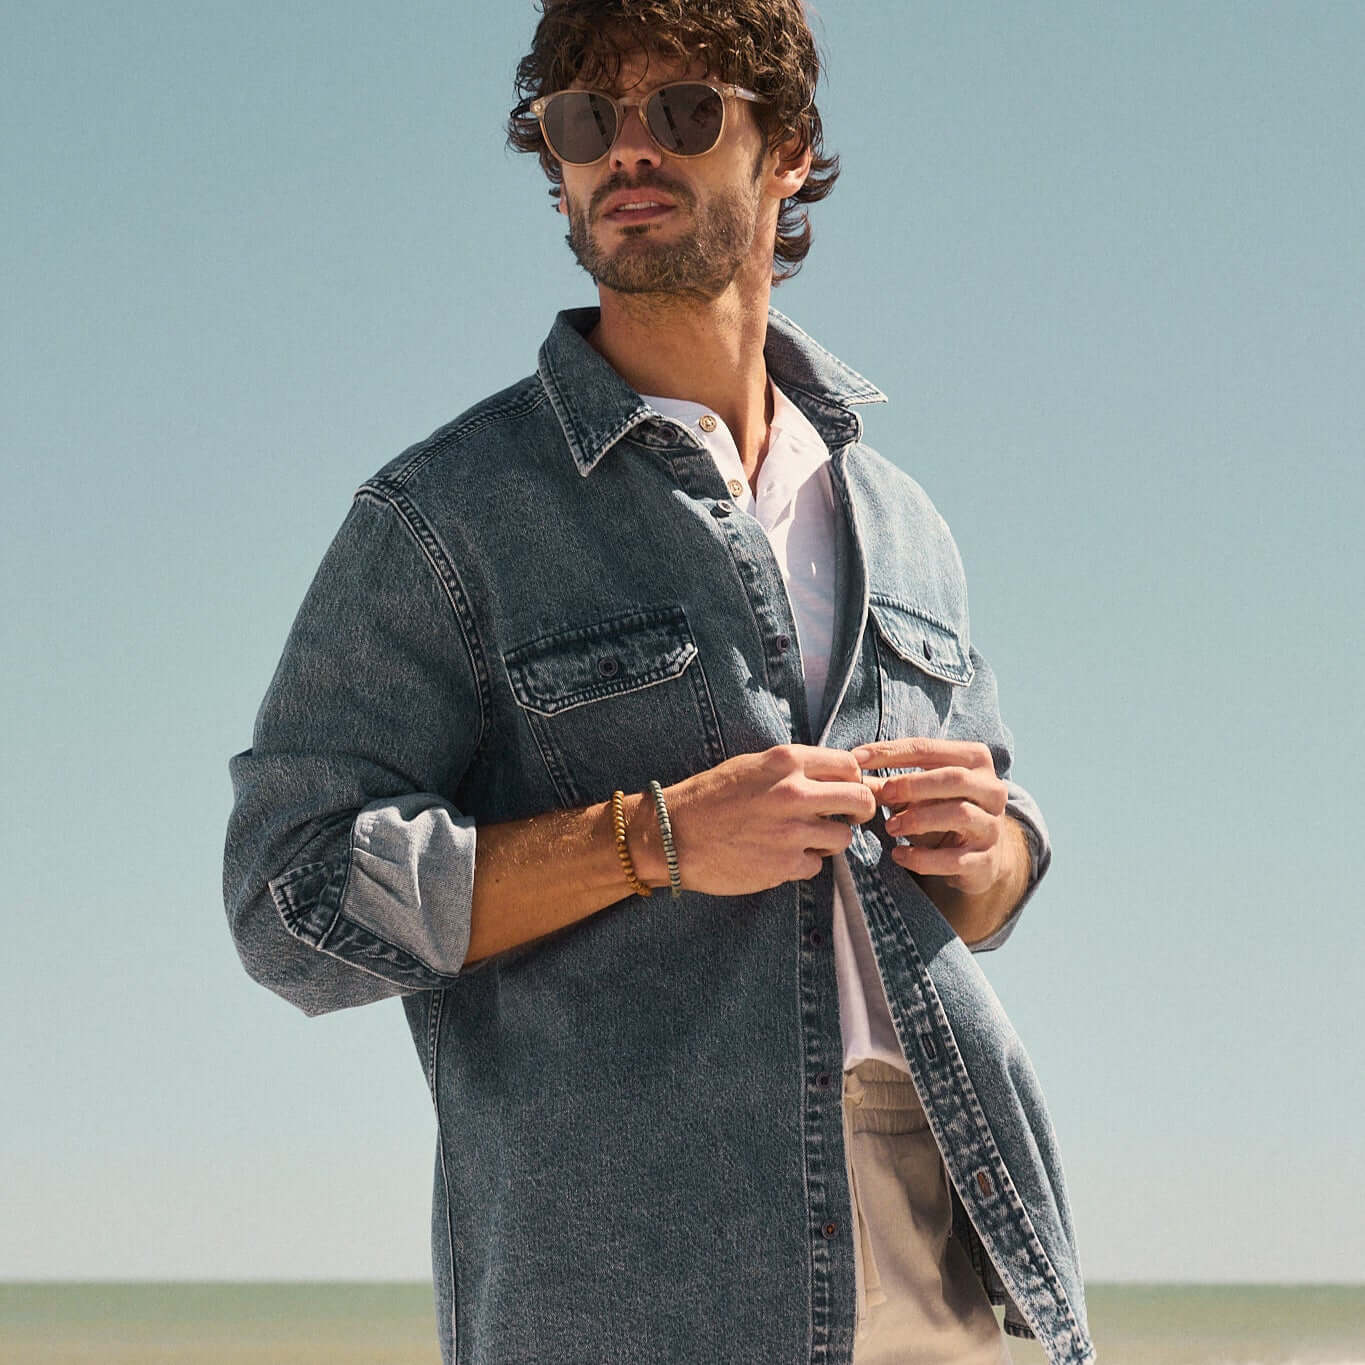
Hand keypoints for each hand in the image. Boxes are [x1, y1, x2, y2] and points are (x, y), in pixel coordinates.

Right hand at [660, 744, 878, 895]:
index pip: (849, 764)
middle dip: (861, 810)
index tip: (848, 789)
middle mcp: (794, 793)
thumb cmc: (709, 797)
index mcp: (786, 761)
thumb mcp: (751, 765)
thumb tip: (833, 775)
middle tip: (851, 817)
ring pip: (844, 837)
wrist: (672, 835)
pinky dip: (804, 863)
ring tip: (806, 839)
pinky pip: (817, 865)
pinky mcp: (785, 865)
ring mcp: (792, 831)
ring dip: (831, 840)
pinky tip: (780, 856)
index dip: (854, 779)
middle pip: (860, 800)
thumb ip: (792, 769)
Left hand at [851, 738, 1009, 897]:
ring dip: (917, 819)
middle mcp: (992, 790)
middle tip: (883, 795)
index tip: (857, 758)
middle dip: (912, 784)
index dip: (890, 752)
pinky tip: (899, 855)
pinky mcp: (986, 861)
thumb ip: (890, 784)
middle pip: (953, 778)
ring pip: (959, 814)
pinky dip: (922, 858)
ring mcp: (992, 826)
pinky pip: (954, 858)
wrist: (982, 859)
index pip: (928, 748)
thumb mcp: (921, 793)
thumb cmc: (944, 812)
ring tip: (890, 827)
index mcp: (975, 761)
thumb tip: (850, 775)